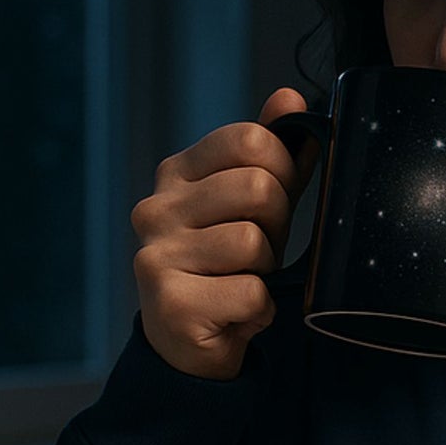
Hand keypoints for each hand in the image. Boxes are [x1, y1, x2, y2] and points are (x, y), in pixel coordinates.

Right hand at [129, 88, 318, 379]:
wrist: (192, 347)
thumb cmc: (228, 267)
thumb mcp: (253, 207)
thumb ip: (273, 156)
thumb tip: (290, 97)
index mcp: (176, 174)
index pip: (250, 139)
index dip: (282, 169)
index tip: (274, 202)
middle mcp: (155, 209)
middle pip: (259, 187)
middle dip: (278, 225)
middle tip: (258, 254)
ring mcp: (155, 256)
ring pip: (254, 242)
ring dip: (266, 271)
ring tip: (243, 282)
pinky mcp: (170, 305)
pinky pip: (252, 293)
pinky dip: (259, 310)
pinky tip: (236, 314)